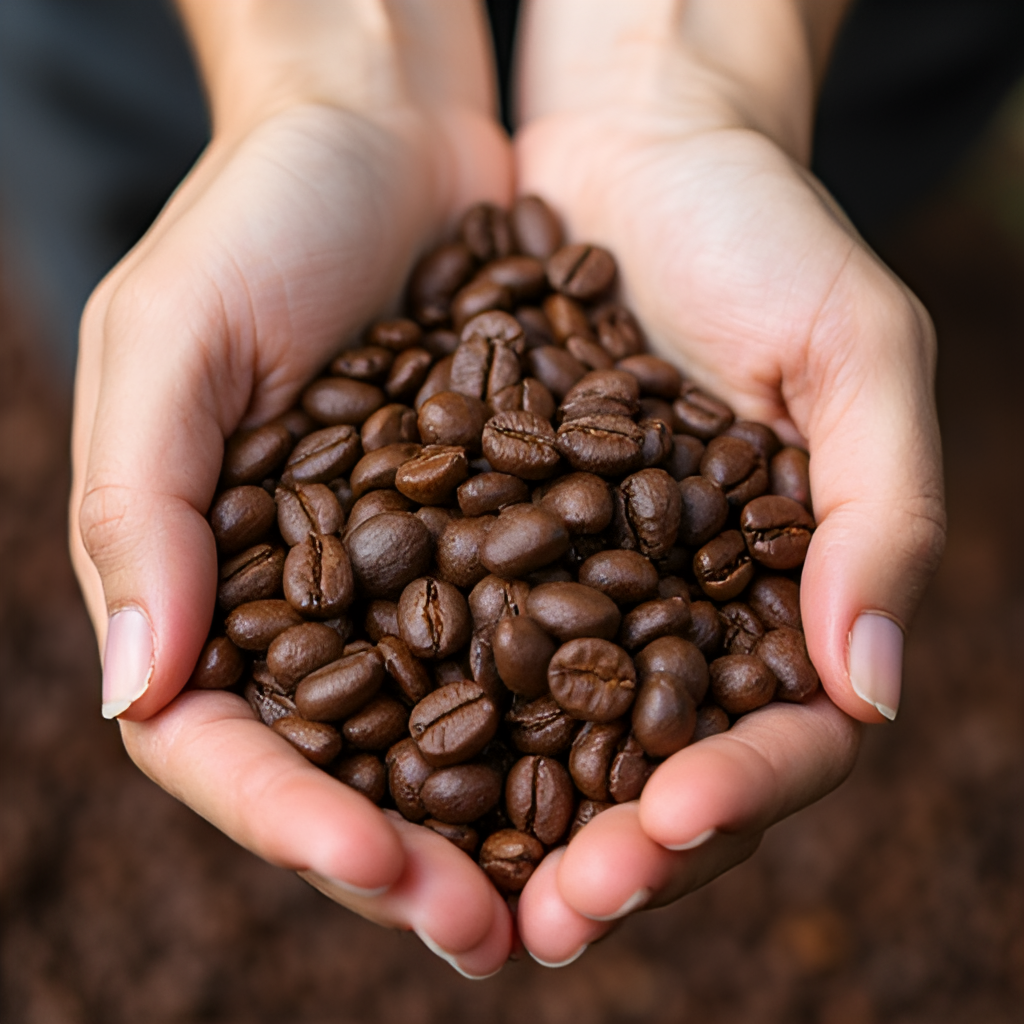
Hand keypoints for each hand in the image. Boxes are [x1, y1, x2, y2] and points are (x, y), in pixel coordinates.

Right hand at [70, 2, 513, 975]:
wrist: (387, 138)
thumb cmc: (260, 220)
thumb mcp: (173, 341)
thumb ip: (141, 509)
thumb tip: (137, 691)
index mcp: (206, 582)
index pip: (223, 743)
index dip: (291, 818)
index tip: (377, 870)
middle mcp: (308, 603)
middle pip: (346, 769)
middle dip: (412, 859)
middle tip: (496, 931)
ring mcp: (409, 578)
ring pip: (448, 732)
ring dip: (508, 820)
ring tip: (582, 884)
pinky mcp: (499, 535)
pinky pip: (532, 642)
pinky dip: (575, 709)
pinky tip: (635, 762)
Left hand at [513, 0, 944, 962]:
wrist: (636, 152)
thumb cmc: (762, 234)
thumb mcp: (854, 351)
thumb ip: (883, 512)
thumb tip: (874, 686)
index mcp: (780, 597)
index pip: (775, 738)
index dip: (734, 797)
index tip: (668, 826)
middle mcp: (680, 616)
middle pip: (652, 775)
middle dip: (607, 855)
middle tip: (544, 919)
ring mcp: (585, 592)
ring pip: (549, 745)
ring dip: (504, 827)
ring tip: (447, 885)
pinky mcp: (494, 548)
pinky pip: (463, 652)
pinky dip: (428, 717)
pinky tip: (375, 769)